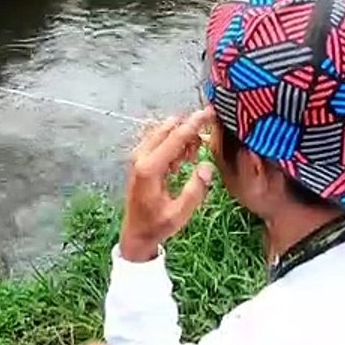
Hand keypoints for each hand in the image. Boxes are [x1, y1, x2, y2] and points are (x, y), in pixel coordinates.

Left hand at [118, 109, 215, 261]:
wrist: (135, 233)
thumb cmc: (157, 225)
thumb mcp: (180, 213)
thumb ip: (195, 190)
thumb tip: (207, 167)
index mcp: (150, 168)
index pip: (176, 137)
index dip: (195, 123)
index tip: (210, 111)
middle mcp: (141, 157)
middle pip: (168, 129)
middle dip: (189, 126)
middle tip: (207, 135)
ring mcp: (138, 158)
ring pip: (163, 133)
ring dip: (181, 137)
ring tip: (193, 156)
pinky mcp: (139, 161)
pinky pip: (158, 142)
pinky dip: (173, 144)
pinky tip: (183, 160)